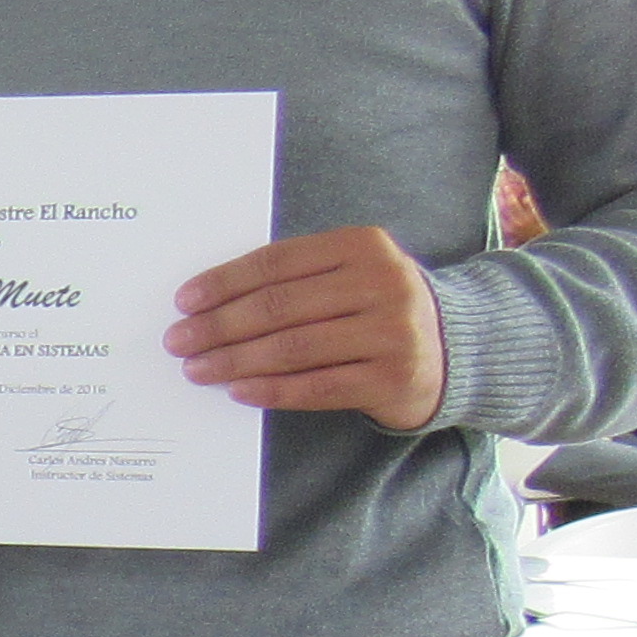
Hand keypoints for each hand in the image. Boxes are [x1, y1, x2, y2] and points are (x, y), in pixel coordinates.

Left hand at [167, 225, 446, 428]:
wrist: (458, 348)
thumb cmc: (380, 307)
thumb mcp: (350, 273)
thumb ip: (296, 278)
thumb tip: (210, 302)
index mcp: (363, 246)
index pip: (276, 263)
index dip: (224, 282)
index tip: (184, 301)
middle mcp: (382, 283)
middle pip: (279, 306)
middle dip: (219, 325)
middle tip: (178, 340)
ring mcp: (391, 332)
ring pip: (293, 348)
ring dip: (235, 360)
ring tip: (197, 368)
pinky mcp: (393, 378)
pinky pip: (318, 386)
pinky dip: (272, 389)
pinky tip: (238, 390)